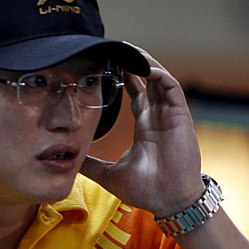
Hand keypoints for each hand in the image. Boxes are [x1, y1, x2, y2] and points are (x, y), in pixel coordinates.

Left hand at [80, 50, 204, 216]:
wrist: (168, 202)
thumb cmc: (145, 190)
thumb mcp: (108, 174)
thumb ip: (90, 164)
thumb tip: (68, 159)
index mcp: (145, 126)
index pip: (135, 93)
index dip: (124, 76)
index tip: (107, 64)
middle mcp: (158, 116)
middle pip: (147, 79)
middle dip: (133, 62)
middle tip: (114, 46)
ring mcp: (170, 115)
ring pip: (159, 78)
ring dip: (145, 62)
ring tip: (127, 49)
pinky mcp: (180, 117)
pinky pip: (171, 87)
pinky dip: (159, 74)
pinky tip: (144, 67)